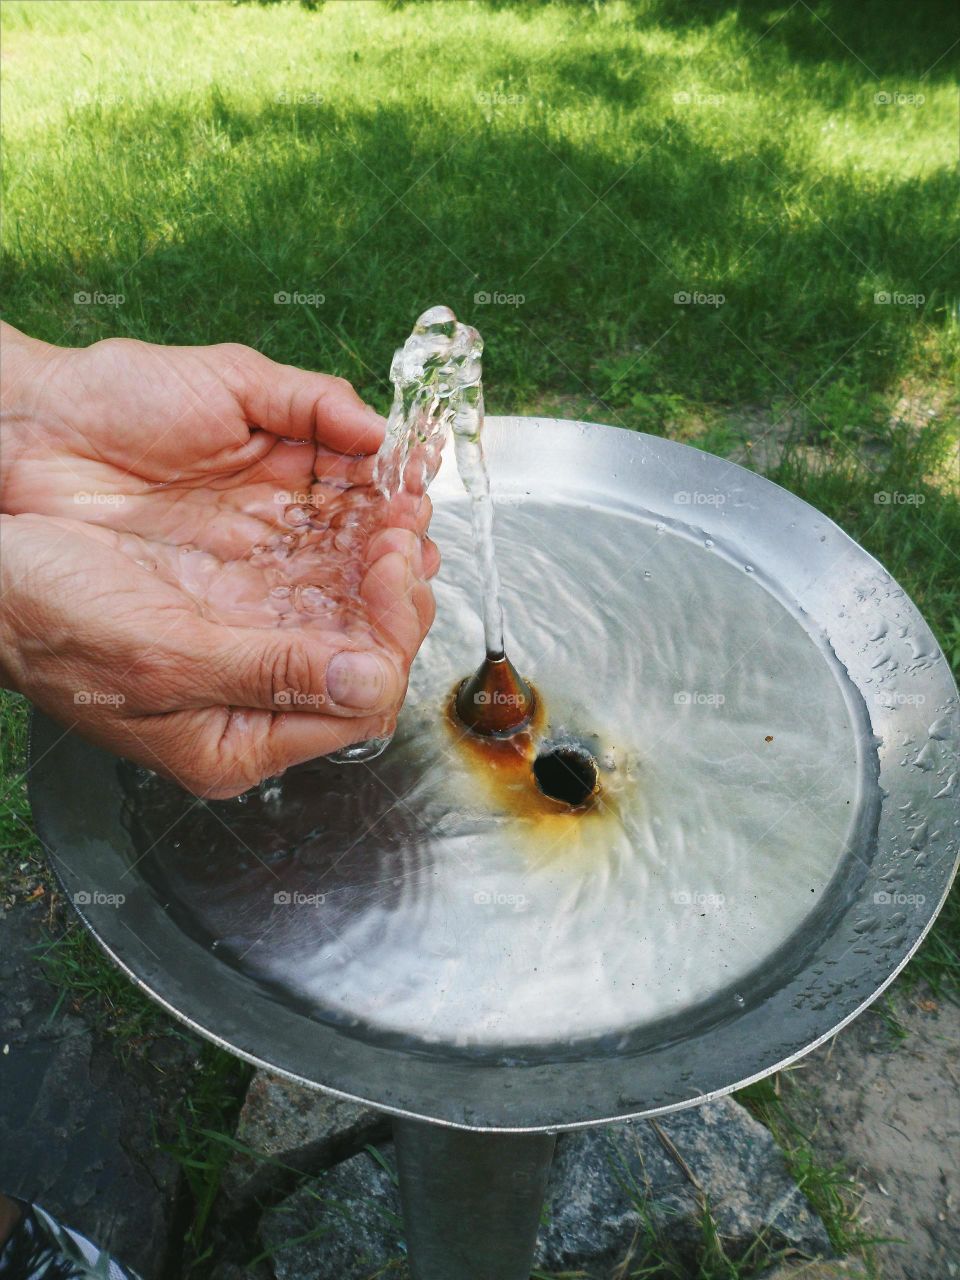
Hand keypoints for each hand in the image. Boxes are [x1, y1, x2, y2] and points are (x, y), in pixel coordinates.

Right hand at [0, 325, 438, 795]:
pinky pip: (319, 549)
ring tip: (400, 499)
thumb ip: (268, 674)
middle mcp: (258, 686)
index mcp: (236, 738)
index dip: (391, 638)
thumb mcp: (157, 655)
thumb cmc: (47, 615)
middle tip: (406, 531)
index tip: (395, 572)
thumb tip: (367, 683)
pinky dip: (350, 515)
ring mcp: (255, 625)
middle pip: (366, 648)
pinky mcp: (243, 572)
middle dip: (397, 589)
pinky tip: (368, 483)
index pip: (355, 704)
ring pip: (351, 596)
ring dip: (382, 547)